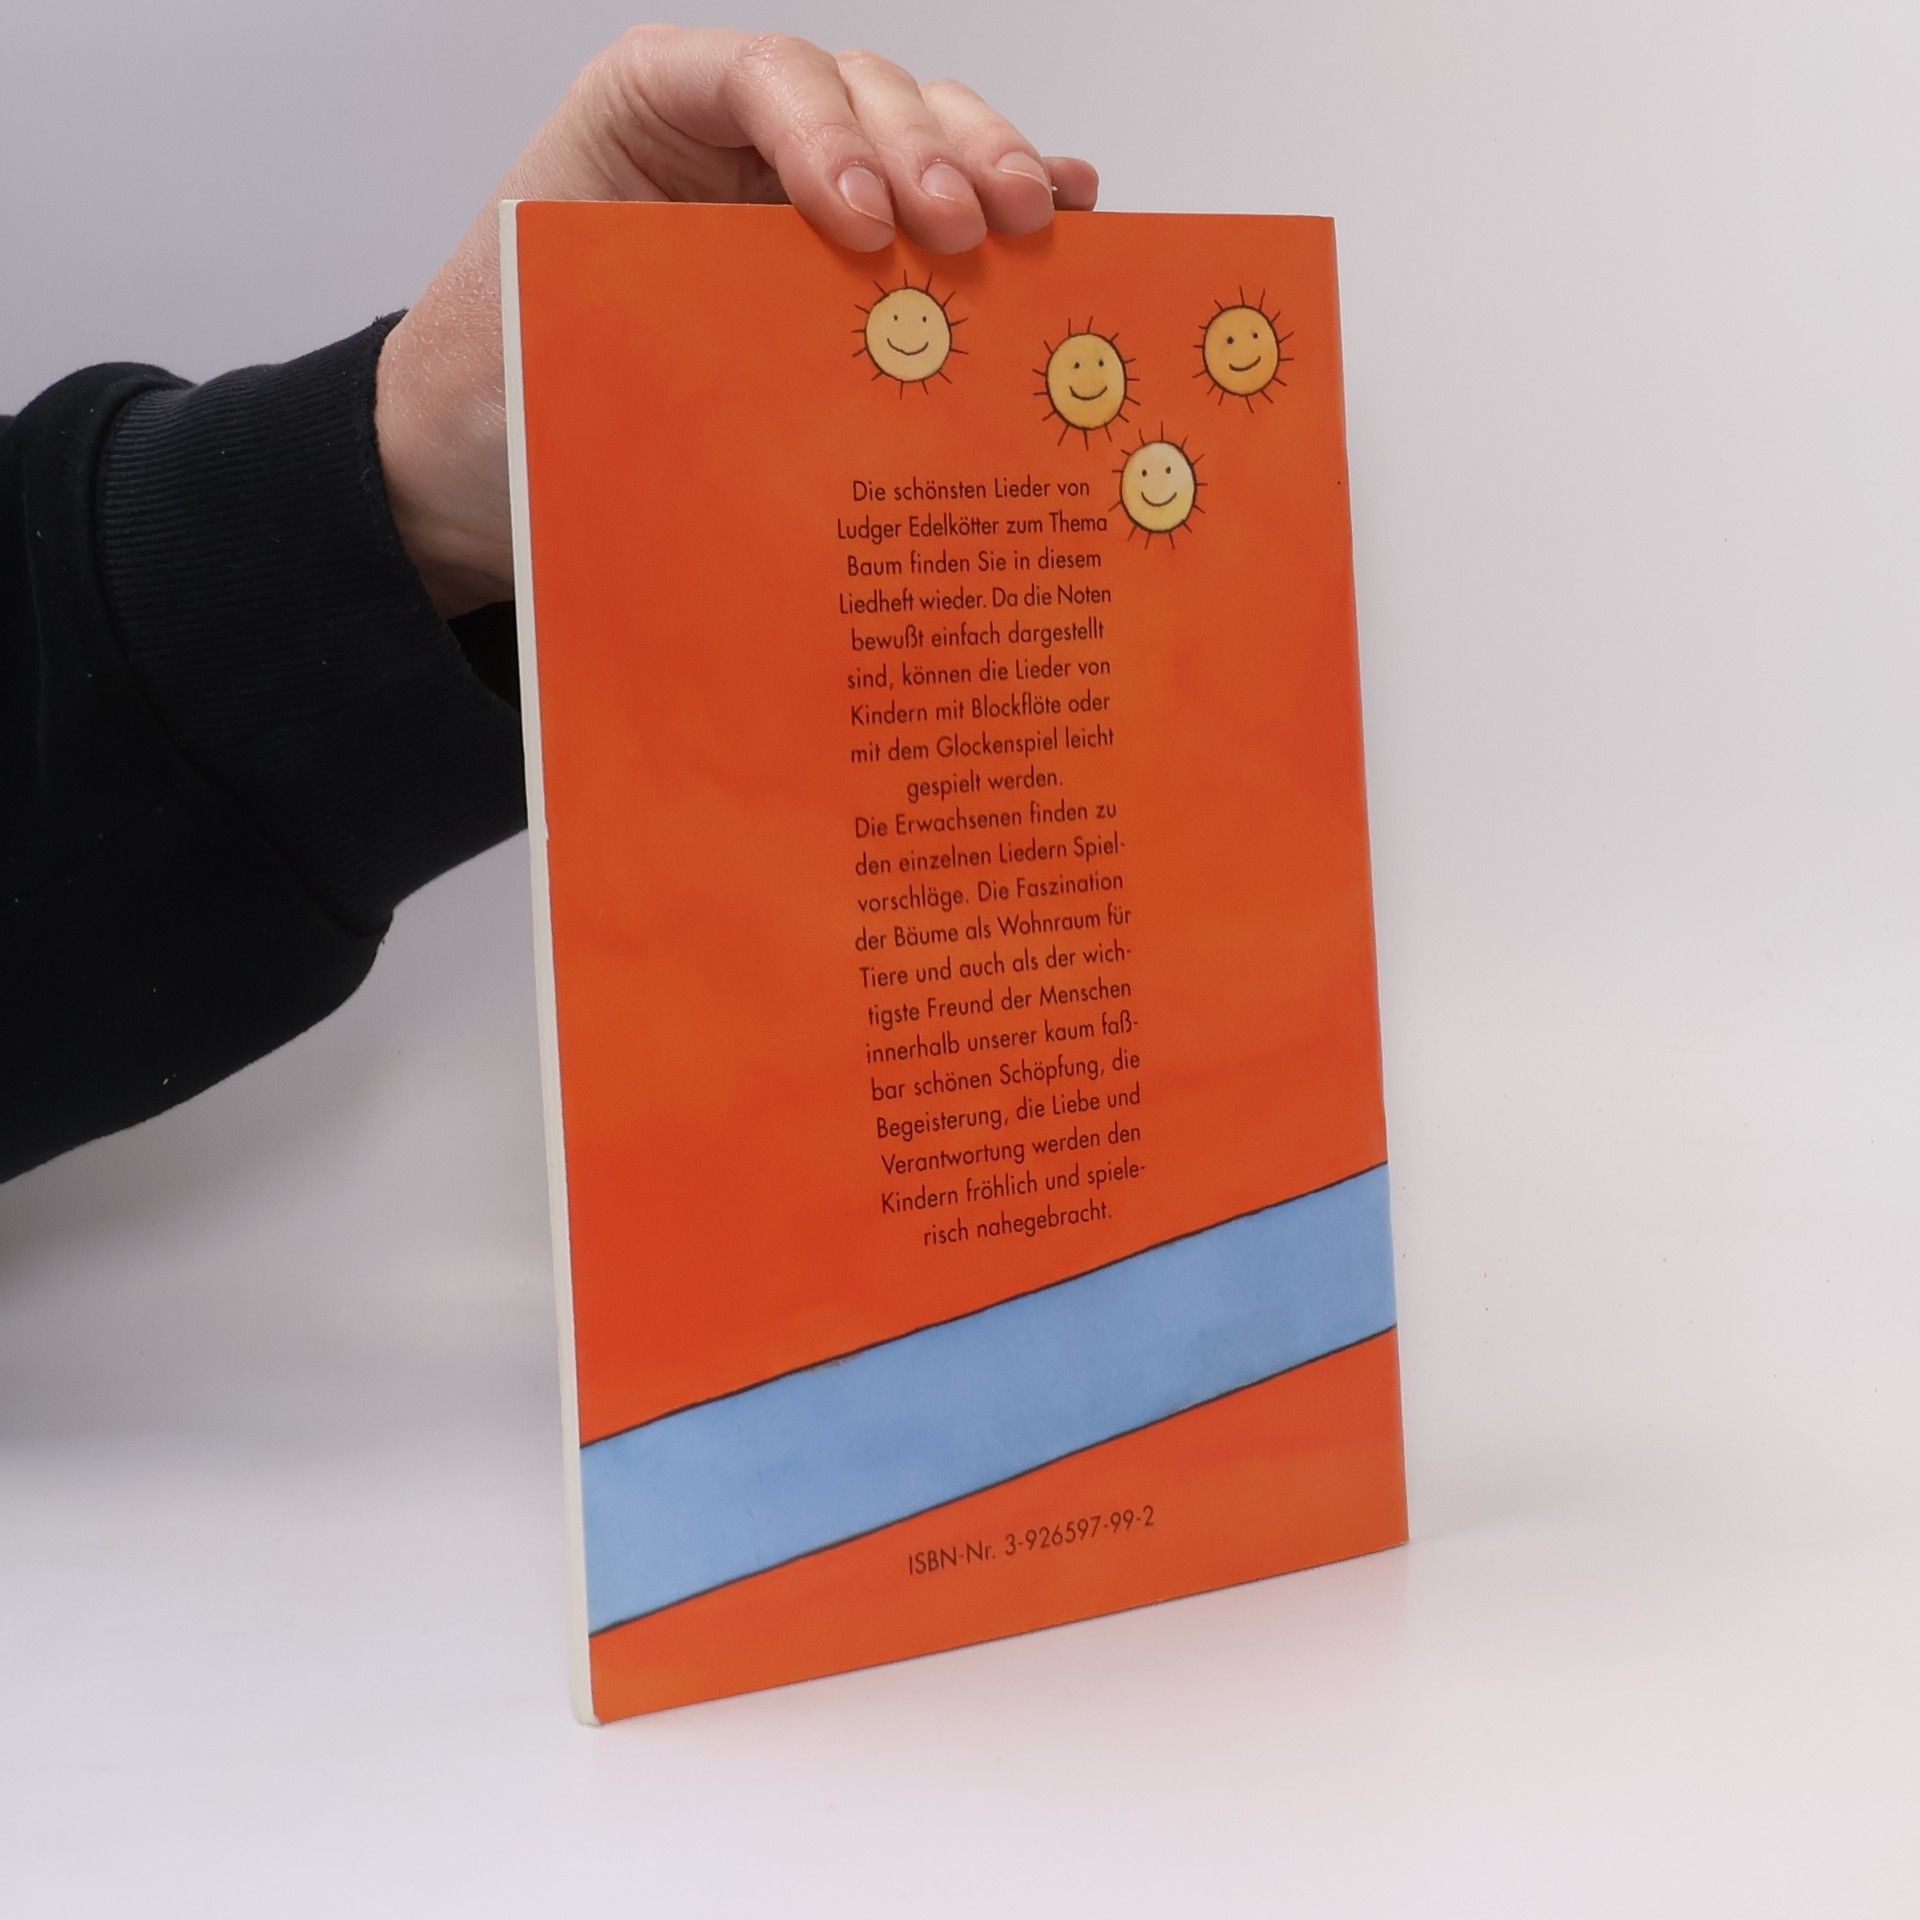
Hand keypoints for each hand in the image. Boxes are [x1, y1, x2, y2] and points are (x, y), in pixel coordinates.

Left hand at [374, 27, 1099, 617]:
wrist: (473, 457)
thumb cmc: (491, 394)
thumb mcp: (549, 352)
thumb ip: (648, 333)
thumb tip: (768, 380)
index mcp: (639, 119)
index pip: (754, 78)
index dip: (825, 133)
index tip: (863, 224)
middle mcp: (727, 138)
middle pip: (858, 94)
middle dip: (930, 152)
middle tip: (974, 229)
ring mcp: (791, 191)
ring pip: (911, 137)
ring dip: (982, 170)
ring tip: (1037, 222)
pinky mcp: (836, 259)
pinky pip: (925, 207)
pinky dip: (996, 199)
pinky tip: (1063, 212)